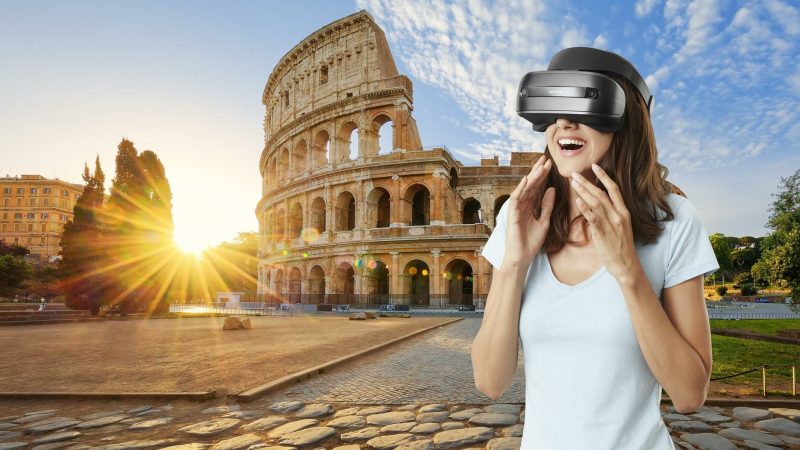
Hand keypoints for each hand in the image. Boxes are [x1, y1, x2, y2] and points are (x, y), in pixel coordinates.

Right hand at [502, 156, 555, 269]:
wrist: (523, 257)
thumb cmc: (531, 242)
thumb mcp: (544, 221)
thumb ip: (546, 205)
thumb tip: (551, 189)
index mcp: (530, 207)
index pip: (537, 188)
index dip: (543, 177)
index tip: (551, 165)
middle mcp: (522, 205)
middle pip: (531, 185)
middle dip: (538, 172)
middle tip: (545, 159)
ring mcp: (516, 209)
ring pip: (525, 189)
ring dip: (533, 177)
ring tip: (540, 166)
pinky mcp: (512, 214)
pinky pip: (516, 198)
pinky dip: (521, 188)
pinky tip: (527, 179)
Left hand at [570, 163, 640, 282]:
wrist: (626, 265)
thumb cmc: (621, 247)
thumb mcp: (620, 227)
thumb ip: (610, 215)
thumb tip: (597, 205)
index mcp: (624, 212)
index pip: (614, 189)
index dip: (604, 176)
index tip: (595, 165)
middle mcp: (619, 215)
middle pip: (601, 193)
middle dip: (587, 182)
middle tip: (575, 173)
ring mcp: (611, 224)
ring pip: (596, 203)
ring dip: (583, 191)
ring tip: (573, 182)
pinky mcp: (603, 233)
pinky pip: (593, 218)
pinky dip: (585, 208)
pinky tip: (578, 201)